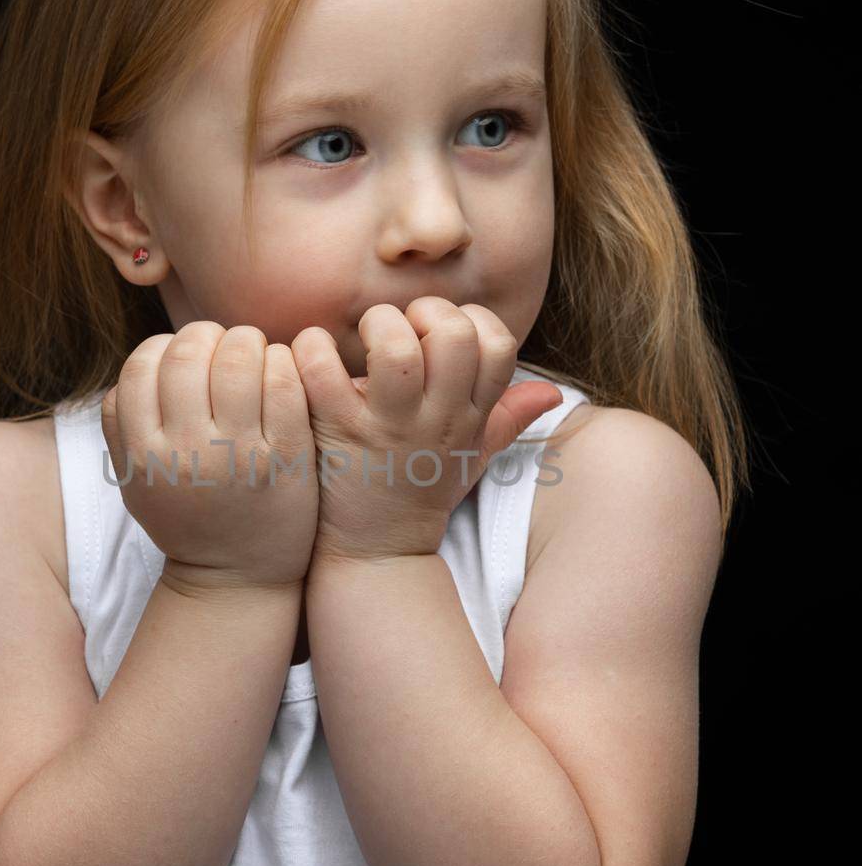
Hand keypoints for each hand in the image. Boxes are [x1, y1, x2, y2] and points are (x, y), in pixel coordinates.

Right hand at [101, 322, 319, 591]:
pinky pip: (283, 382)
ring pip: (238, 356)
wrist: (239, 578)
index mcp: (145, 455)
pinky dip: (281, 363)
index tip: (183, 357)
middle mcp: (187, 453)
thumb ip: (121, 427)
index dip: (163, 346)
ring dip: (247, 342)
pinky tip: (280, 373)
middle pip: (187, 351)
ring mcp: (238, 454)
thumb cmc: (187, 518)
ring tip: (253, 355)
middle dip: (207, 335)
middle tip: (223, 347)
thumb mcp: (135, 482)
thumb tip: (138, 364)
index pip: (141, 365)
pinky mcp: (286, 456)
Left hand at [290, 297, 563, 563]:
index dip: (472, 320)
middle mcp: (435, 419)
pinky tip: (314, 353)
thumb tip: (553, 393)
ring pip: (394, 350)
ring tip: (366, 340)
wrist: (375, 554)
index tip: (442, 332)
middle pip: (453, 335)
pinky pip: (322, 371)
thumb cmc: (420, 490)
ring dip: (377, 326)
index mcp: (468, 415)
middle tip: (402, 329)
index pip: (498, 345)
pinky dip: (312, 348)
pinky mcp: (338, 434)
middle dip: (425, 311)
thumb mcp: (472, 455)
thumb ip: (507, 419)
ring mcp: (387, 428)